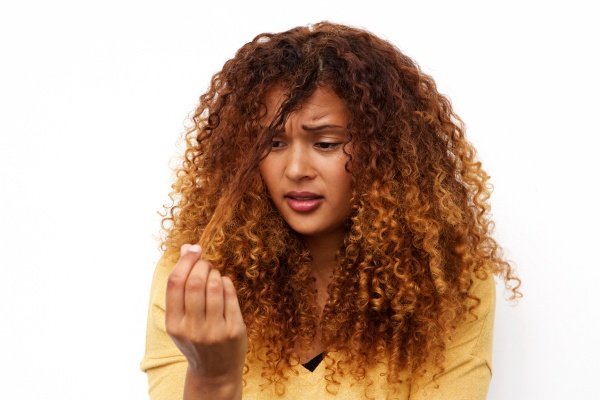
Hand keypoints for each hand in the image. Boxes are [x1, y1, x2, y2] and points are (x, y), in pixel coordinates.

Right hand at [165, 244, 246, 392]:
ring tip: (214, 274)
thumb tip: (186, 247)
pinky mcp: (234, 330)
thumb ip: (181, 285)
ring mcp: (214, 331)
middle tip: (205, 262)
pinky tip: (224, 284)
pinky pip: (231, 295)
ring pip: (214, 286)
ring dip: (215, 273)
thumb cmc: (196, 338)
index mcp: (174, 324)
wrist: (215, 371)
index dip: (185, 261)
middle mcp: (193, 329)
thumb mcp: (181, 317)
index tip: (193, 249)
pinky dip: (227, 283)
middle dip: (202, 264)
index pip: (175, 283)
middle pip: (196, 282)